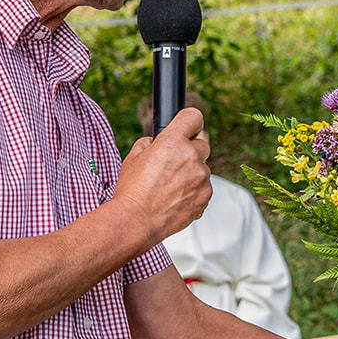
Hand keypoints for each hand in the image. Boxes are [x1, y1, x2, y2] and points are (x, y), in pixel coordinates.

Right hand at [114, 107, 211, 243]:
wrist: (136, 221)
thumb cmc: (131, 191)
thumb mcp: (133, 158)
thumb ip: (149, 144)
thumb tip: (155, 142)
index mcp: (173, 141)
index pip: (194, 117)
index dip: (189, 122)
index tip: (188, 128)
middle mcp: (191, 156)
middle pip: (202, 143)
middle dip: (191, 150)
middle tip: (174, 163)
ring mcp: (201, 178)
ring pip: (203, 168)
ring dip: (192, 173)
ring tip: (170, 187)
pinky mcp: (205, 196)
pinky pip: (204, 187)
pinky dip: (194, 191)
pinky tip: (176, 198)